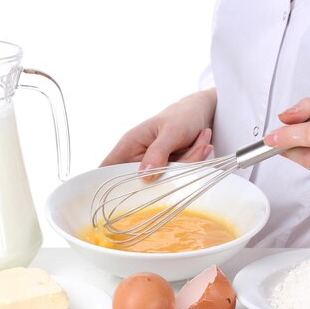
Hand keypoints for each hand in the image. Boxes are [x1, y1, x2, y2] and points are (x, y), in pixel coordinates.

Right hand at [101, 89, 216, 178]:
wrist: (203, 112)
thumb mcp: (172, 131)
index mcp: (129, 146)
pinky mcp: (168, 171)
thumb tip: (145, 177)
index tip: (121, 197)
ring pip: (166, 181)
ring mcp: (154, 166)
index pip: (107, 170)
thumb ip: (158, 152)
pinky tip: (201, 144)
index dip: (106, 186)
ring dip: (188, 163)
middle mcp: (138, 158)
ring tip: (200, 139)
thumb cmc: (182, 115)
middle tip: (186, 151)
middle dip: (168, 173)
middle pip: (142, 182)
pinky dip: (194, 164)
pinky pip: (179, 178)